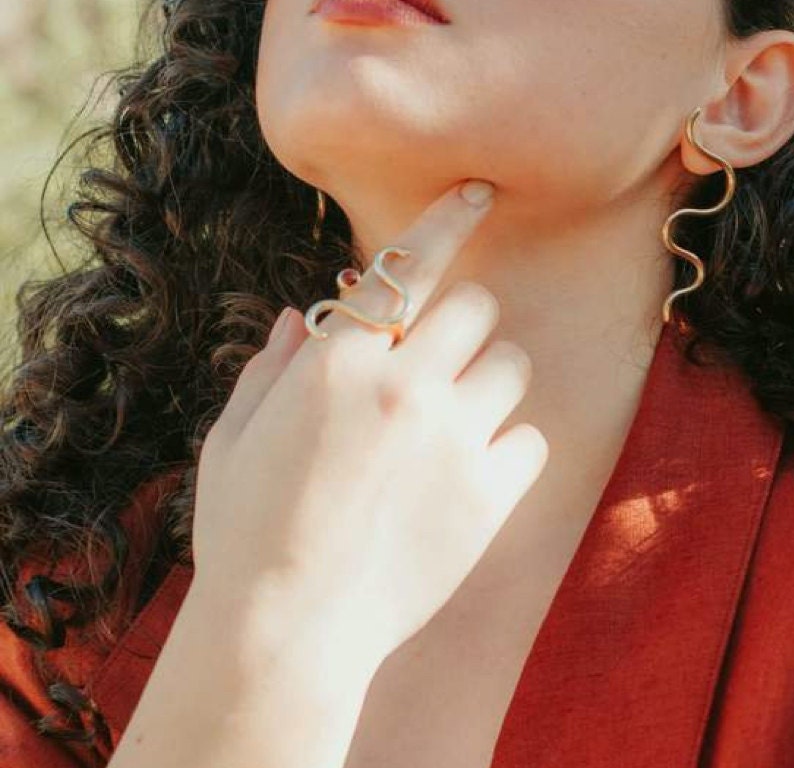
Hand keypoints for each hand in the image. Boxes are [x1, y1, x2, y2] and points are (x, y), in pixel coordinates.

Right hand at [189, 180, 548, 674]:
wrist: (286, 631)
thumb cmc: (246, 531)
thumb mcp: (235, 437)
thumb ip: (271, 367)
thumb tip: (301, 316)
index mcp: (339, 360)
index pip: (409, 264)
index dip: (450, 218)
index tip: (482, 190)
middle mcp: (404, 384)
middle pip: (479, 307)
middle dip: (464, 326)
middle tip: (441, 364)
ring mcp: (452, 437)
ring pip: (513, 366)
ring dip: (489, 383)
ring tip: (454, 425)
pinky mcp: (488, 494)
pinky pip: (531, 439)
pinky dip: (509, 449)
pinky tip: (472, 476)